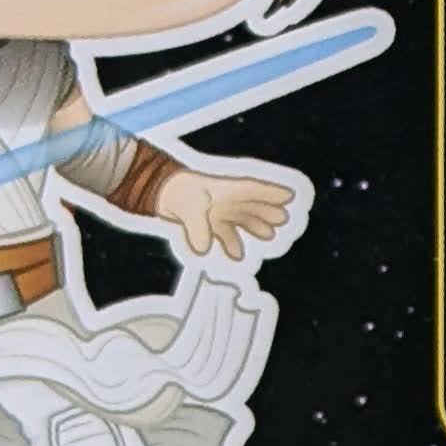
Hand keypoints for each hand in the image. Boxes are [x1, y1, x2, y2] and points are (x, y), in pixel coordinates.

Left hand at [158, 164, 295, 258]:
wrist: (157, 191)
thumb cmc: (176, 192)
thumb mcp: (189, 209)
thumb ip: (199, 229)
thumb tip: (204, 248)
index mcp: (225, 189)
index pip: (254, 190)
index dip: (271, 193)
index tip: (289, 196)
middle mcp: (224, 199)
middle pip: (251, 205)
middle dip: (268, 211)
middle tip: (284, 218)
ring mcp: (215, 209)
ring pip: (241, 218)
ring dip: (254, 226)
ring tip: (269, 235)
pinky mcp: (206, 220)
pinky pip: (224, 232)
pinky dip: (231, 243)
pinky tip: (237, 256)